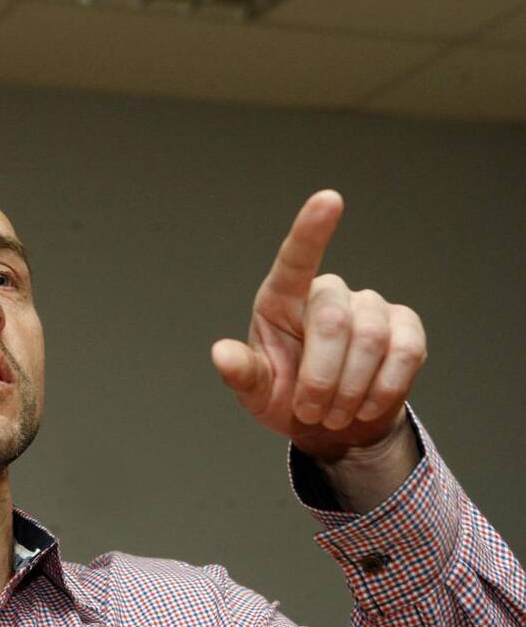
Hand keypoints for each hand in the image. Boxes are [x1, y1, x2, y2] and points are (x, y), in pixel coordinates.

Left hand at [210, 191, 427, 461]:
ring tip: (334, 414)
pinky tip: (366, 406)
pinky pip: (406, 351)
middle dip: (322, 377)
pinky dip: (385, 388)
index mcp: (282, 300)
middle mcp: (326, 293)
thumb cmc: (285, 399)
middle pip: (334, 321)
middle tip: (312, 412)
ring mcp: (370, 306)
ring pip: (371, 339)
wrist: (332, 426)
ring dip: (351, 389)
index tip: (329, 199)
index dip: (312, 229)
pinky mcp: (404, 326)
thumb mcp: (255, 393)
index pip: (296, 258)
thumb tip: (220, 354)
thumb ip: (241, 374)